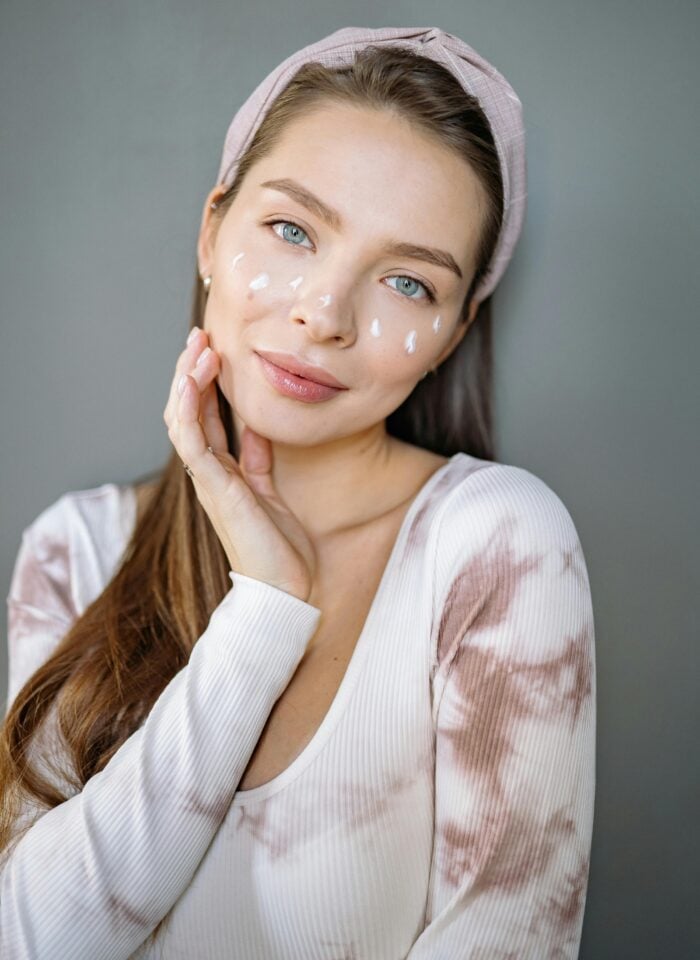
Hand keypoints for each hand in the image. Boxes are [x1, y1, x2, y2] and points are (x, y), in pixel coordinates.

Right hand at [163, 327, 316, 603]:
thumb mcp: (272, 490)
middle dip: (191, 373)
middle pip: (188, 412)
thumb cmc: (281, 548)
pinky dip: (189, 406)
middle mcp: (209, 473)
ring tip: (197, 348)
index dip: (206, 383)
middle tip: (200, 337)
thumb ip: (259, 458)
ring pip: (183, 420)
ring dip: (187, 381)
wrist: (286, 589)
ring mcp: (208, 480)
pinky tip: (195, 378)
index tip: (213, 349)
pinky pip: (191, 439)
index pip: (205, 418)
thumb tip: (258, 427)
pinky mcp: (214, 487)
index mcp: (223, 473)